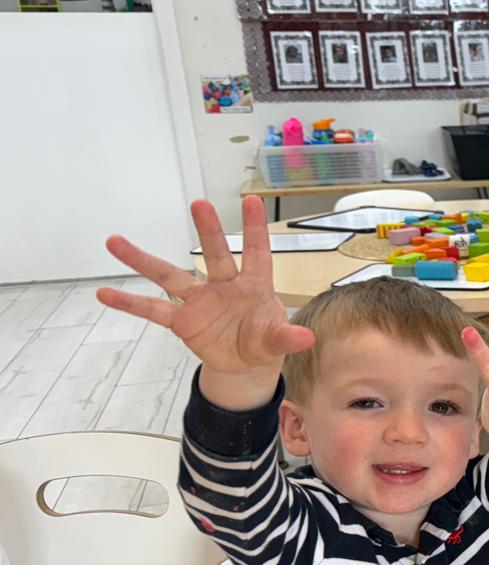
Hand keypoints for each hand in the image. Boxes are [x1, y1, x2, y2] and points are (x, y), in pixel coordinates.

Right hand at [98, 196, 313, 377]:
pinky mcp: (182, 321)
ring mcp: (199, 301)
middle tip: (199, 203)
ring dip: (144, 260)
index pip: (256, 253)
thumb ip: (287, 338)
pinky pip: (153, 310)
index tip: (251, 200)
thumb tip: (307, 337)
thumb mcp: (277, 342)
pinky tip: (105, 294)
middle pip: (214, 254)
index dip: (254, 228)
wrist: (245, 364)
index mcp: (253, 286)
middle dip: (208, 231)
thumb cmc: (263, 341)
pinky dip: (130, 304)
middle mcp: (223, 286)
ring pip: (170, 276)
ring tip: (115, 242)